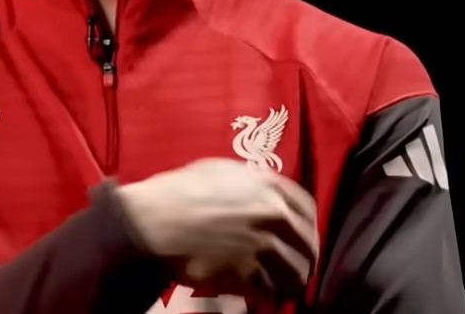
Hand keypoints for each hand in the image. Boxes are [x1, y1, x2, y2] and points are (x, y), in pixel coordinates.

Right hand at [117, 158, 318, 298]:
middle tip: (296, 268)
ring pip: (295, 273)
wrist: (155, 221)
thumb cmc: (179, 191)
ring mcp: (262, 247)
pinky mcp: (248, 275)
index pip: (308, 210)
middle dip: (304, 258)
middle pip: (307, 245)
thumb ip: (252, 183)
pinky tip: (259, 290)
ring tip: (281, 285)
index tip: (304, 237)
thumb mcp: (220, 171)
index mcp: (268, 187)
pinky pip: (270, 290)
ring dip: (289, 280)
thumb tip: (266, 193)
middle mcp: (273, 216)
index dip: (309, 226)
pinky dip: (267, 292)